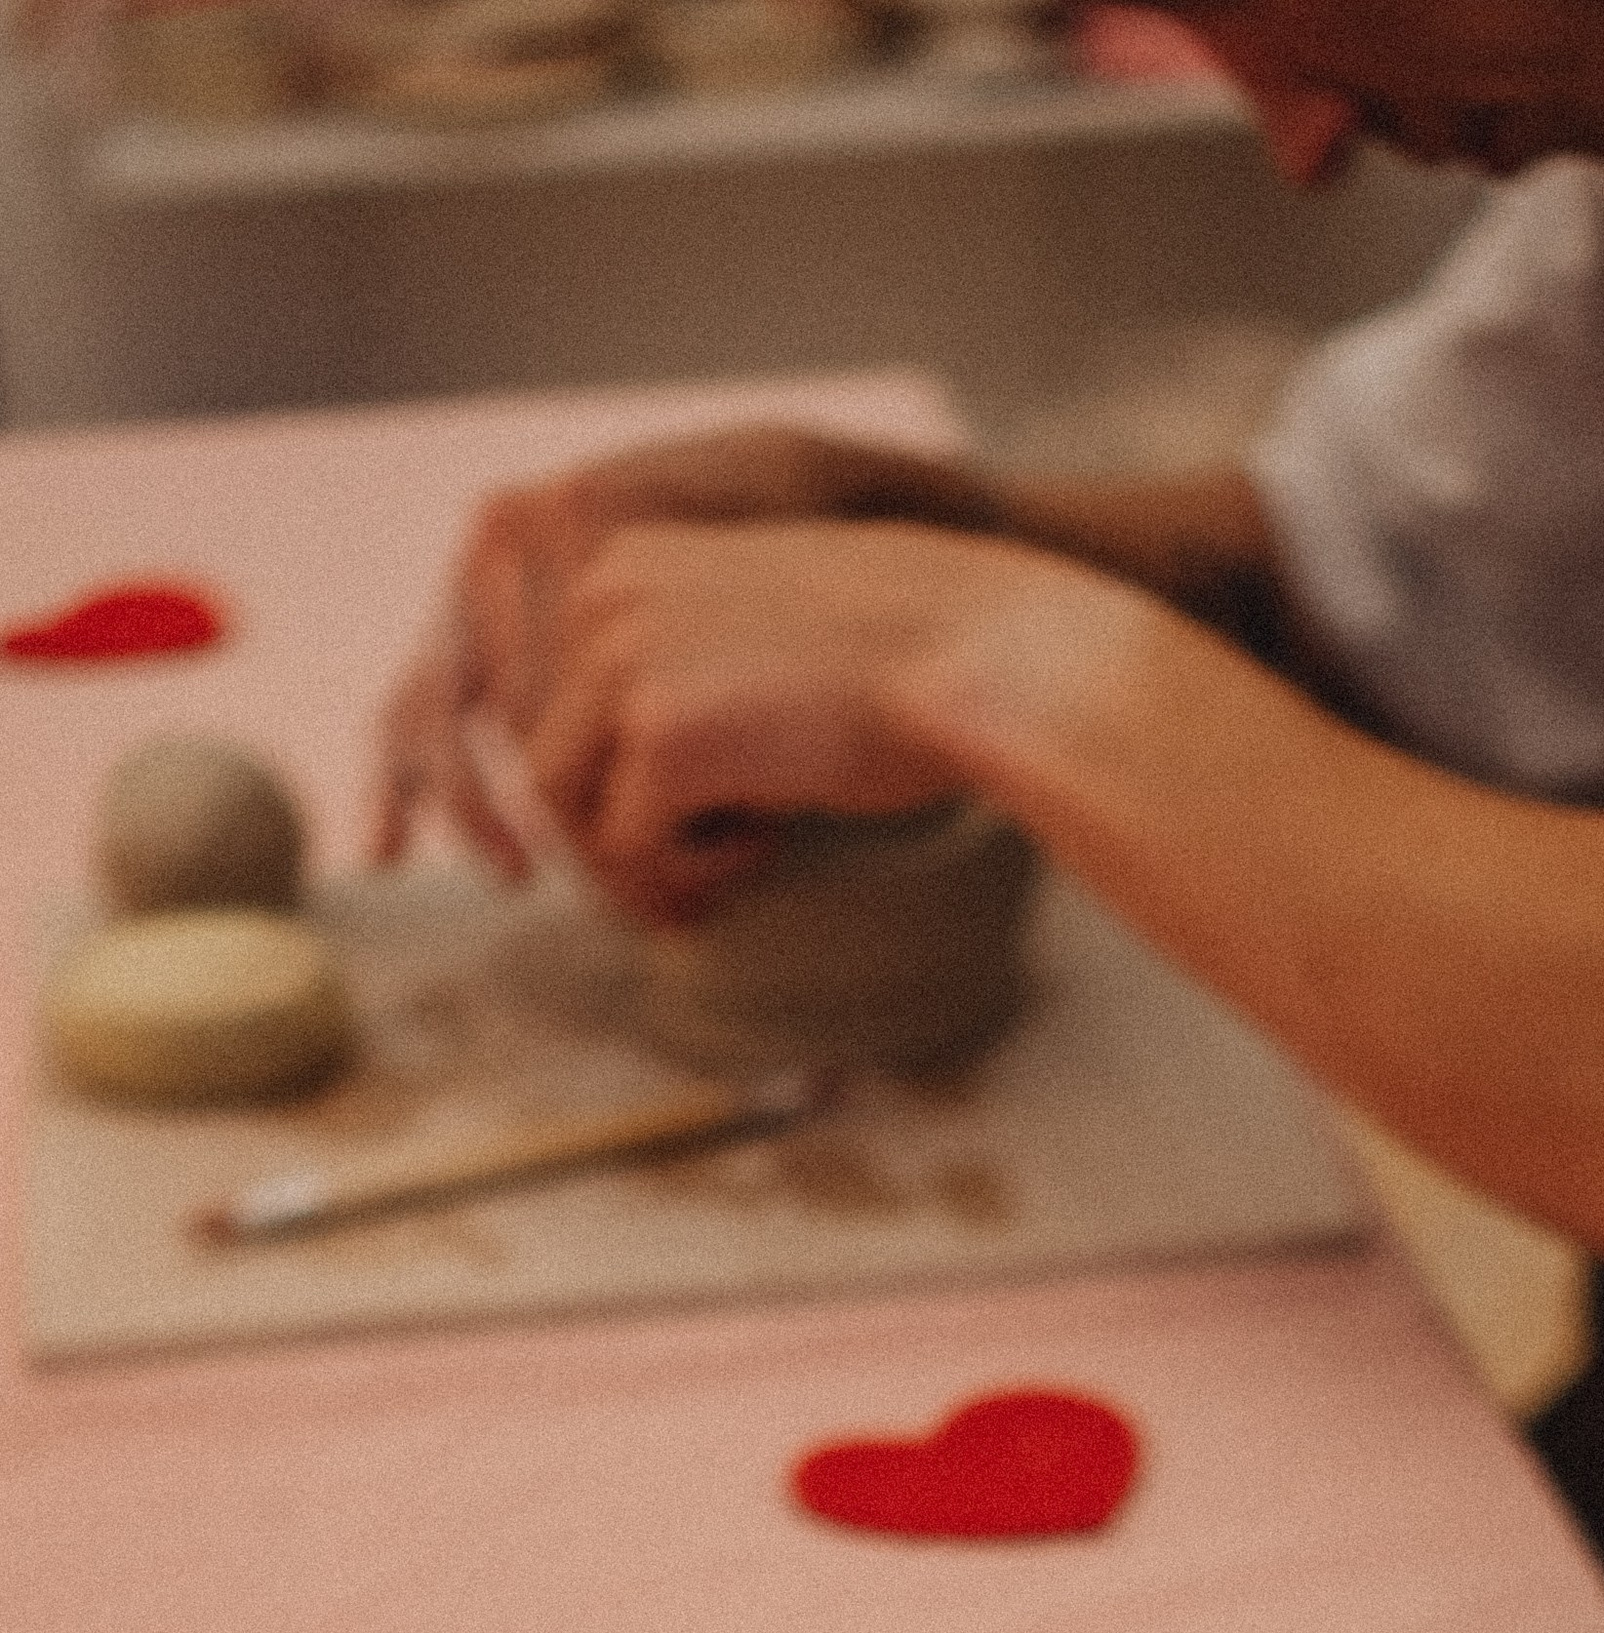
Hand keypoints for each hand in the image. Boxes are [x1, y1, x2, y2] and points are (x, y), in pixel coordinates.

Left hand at [372, 426, 1009, 876]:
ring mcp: (617, 656)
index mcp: (613, 555)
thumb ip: (663, 685)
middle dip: (597, 848)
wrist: (977, 654)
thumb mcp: (749, 645)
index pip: (500, 679)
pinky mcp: (653, 729)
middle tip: (660, 902)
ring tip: (747, 859)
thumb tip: (594, 799)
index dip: (458, 774)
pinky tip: (767, 847)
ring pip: (569, 817)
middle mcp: (595, 592)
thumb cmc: (900, 668)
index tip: (423, 845)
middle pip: (538, 765)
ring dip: (649, 864)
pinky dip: (690, 876)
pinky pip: (625, 853)